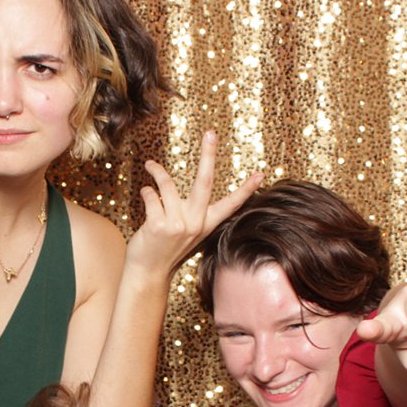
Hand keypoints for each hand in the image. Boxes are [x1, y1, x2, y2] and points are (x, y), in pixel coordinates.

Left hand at [131, 131, 263, 277]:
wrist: (147, 273)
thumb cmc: (164, 248)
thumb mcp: (184, 231)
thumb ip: (187, 211)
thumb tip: (175, 186)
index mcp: (206, 224)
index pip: (232, 204)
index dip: (247, 189)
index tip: (261, 174)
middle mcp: (196, 223)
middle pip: (205, 181)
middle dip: (208, 155)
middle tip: (210, 133)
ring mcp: (178, 224)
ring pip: (168, 185)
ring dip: (157, 172)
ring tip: (150, 166)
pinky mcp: (159, 225)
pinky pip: (152, 195)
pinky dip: (146, 191)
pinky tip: (145, 193)